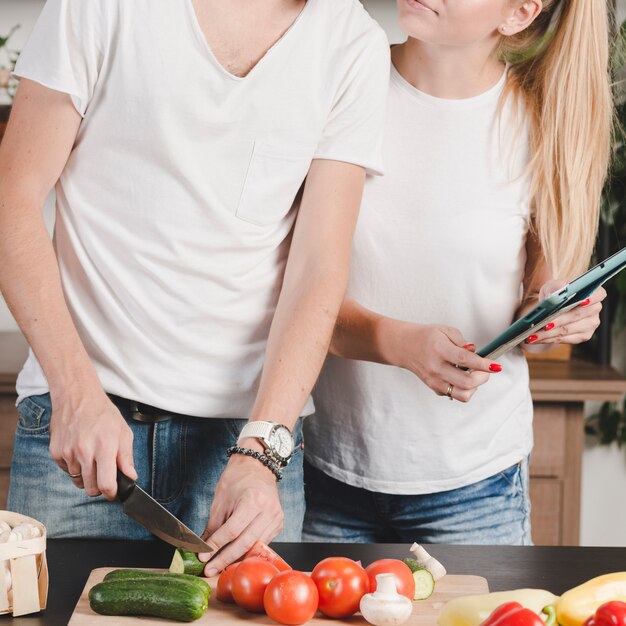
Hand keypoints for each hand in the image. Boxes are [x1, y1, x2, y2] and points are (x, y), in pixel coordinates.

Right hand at [49, 379, 136, 499]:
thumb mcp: (123, 432)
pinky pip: (67, 470)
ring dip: (86, 475)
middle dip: (99, 487)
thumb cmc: (103, 414)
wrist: (77, 397)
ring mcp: (68, 453)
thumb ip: (126, 457)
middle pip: (90, 489)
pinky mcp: (56, 453)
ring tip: (92, 457)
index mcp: (104, 447)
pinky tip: (80, 450)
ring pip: (78, 481)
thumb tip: (130, 477)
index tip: (114, 492)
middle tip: (105, 475)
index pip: (106, 484)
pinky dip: (74, 466)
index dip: (112, 493)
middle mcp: (84, 452)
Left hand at [199, 451, 282, 575]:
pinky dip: (248, 550)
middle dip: (225, 559)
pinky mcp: (278, 524)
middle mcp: (268, 511)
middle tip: (209, 570)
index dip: (216, 546)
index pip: (232, 531)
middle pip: (245, 543)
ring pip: (255, 546)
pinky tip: (235, 556)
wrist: (257, 466)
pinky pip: (262, 543)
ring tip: (219, 566)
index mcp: (253, 501)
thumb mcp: (221, 499)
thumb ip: (213, 525)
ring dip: (236, 558)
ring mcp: (276, 518)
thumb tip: (202, 546)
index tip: (202, 556)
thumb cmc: (238, 478)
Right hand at [382, 320, 501, 402]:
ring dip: (475, 387)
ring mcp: (434, 380)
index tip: (496, 366)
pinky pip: (454, 394)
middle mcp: (436, 368)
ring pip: (462, 394)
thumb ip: (462, 341)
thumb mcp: (444, 330)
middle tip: (487, 369)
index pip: (465, 360)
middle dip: (483, 377)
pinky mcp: (434, 388)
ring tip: (474, 375)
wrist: (403, 346)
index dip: (483, 364)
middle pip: (466, 382)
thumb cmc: (425, 337)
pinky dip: (464, 388)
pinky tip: (462, 376)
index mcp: (439, 350)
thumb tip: (475, 352)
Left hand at [522, 280, 605, 348]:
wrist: (555, 304)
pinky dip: (548, 339)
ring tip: (532, 335)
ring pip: (568, 330)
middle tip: (543, 324)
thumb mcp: (554, 286)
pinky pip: (564, 339)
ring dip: (548, 334)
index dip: (590, 298)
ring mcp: (591, 324)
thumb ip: (555, 288)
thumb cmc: (557, 292)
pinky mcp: (584, 336)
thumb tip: (552, 297)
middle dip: (558, 321)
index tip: (581, 301)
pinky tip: (536, 338)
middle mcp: (596, 308)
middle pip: (576, 315)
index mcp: (595, 292)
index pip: (598, 295)